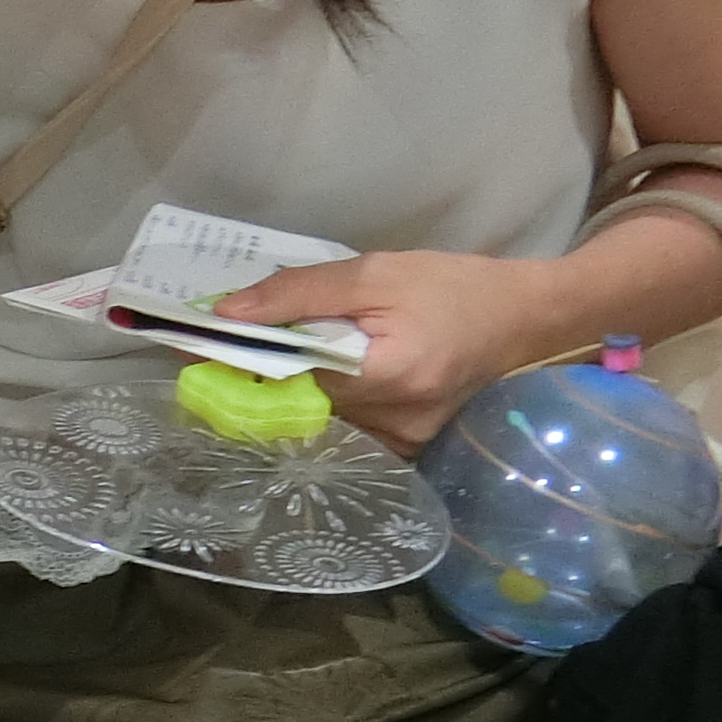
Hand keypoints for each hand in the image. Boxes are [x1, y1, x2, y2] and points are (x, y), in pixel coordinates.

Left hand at [223, 249, 582, 452]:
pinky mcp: (404, 448)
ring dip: (290, 388)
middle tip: (228, 344)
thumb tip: (226, 313)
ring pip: (316, 421)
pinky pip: (343, 428)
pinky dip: (323, 401)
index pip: (288, 378)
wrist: (526, 316)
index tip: (195, 344)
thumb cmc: (454, 286)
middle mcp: (393, 426)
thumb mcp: (376, 273)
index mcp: (387, 378)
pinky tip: (320, 373)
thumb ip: (298, 294)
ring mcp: (400, 445)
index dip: (241, 360)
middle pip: (297, 405)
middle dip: (260, 375)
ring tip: (274, 354)